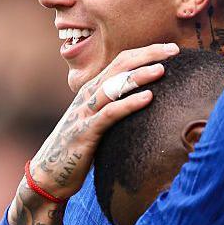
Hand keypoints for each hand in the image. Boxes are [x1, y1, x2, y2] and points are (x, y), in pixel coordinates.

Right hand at [9, 43, 178, 224]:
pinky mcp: (84, 133)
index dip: (146, 52)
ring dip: (139, 76)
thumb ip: (115, 109)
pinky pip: (109, 114)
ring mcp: (84, 113)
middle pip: (119, 66)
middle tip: (174, 49)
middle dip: (147, 55)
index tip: (171, 48)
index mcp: (92, 90)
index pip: (121, 61)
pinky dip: (129, 104)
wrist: (50, 176)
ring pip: (114, 86)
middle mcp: (87, 96)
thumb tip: (146, 102)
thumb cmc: (79, 149)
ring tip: (162, 69)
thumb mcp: (98, 123)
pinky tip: (148, 98)